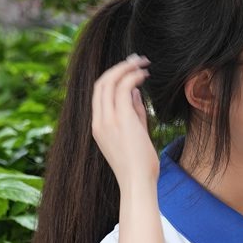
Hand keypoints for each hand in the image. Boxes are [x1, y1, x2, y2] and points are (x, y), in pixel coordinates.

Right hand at [90, 53, 158, 190]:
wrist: (137, 183)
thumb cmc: (138, 166)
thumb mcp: (134, 135)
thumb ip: (133, 112)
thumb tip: (134, 91)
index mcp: (98, 127)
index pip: (99, 93)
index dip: (112, 77)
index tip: (128, 70)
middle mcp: (99, 122)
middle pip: (101, 83)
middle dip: (119, 67)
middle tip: (136, 60)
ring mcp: (108, 120)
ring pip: (111, 81)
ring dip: (127, 68)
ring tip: (143, 64)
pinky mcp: (122, 119)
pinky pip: (124, 88)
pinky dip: (133, 77)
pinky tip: (144, 75)